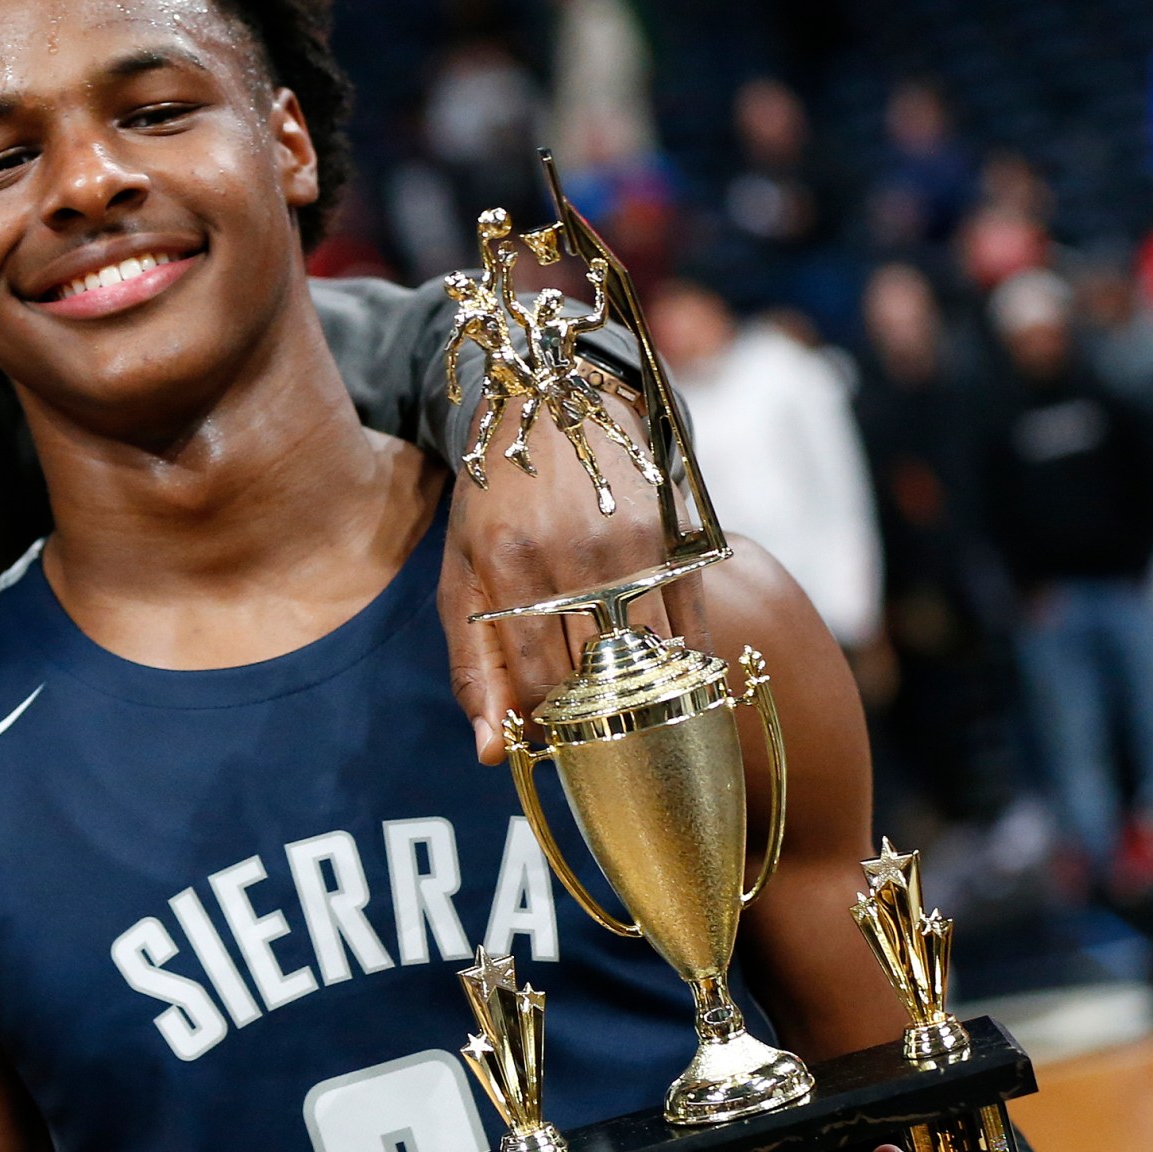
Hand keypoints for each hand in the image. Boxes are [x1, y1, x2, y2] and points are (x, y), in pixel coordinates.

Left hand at [438, 405, 704, 764]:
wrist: (554, 397)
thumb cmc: (494, 498)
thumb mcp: (460, 572)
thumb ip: (471, 664)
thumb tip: (490, 754)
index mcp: (507, 563)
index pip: (535, 684)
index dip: (543, 725)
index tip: (546, 736)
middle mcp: (572, 554)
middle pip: (593, 678)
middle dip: (590, 718)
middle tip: (588, 733)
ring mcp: (632, 543)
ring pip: (648, 660)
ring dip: (640, 699)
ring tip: (624, 712)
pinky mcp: (677, 535)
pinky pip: (692, 627)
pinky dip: (684, 667)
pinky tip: (671, 684)